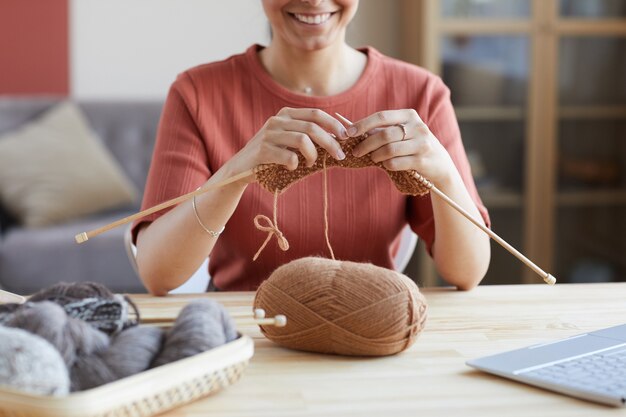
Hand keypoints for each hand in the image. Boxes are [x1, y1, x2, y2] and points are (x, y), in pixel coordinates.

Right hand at [221, 107, 347, 183]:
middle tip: (339, 155)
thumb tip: (338, 139)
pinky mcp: (262, 151)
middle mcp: (277, 120)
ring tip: (311, 164)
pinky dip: (296, 164)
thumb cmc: (270, 156)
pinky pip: (289, 157)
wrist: (240, 168)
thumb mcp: (288, 140)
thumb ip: (307, 136)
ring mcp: (269, 135)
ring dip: (313, 155)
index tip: (346, 137)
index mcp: (286, 114)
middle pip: (312, 127)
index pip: (315, 113)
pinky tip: (292, 168)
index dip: (333, 124)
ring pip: (303, 140)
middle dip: (330, 142)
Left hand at [346, 109, 455, 186]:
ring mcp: (422, 143)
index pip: (381, 116)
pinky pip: (396, 163)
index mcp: (409, 115)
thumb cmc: (413, 146)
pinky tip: (386, 165)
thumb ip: (381, 130)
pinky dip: (387, 164)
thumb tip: (352, 129)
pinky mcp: (422, 160)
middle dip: (366, 144)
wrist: (440, 164)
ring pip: (389, 149)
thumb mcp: (402, 133)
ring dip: (376, 155)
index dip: (363, 124)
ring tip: (372, 158)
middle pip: (384, 134)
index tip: (348, 132)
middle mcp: (418, 127)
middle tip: (355, 152)